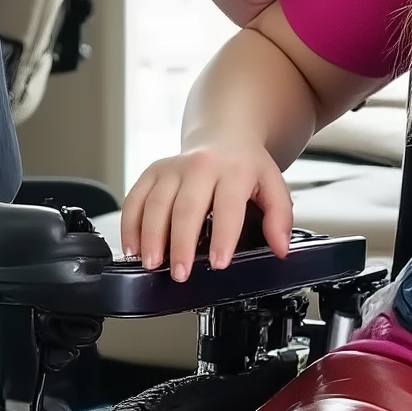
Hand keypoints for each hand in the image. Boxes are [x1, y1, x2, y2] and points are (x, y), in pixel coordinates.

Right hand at [122, 141, 291, 280]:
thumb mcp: (273, 186)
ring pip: (156, 203)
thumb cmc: (246, 167)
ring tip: (152, 264)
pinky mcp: (152, 172)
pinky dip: (130, 225)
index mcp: (234, 171)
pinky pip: (135, 198)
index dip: (223, 236)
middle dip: (181, 243)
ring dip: (151, 237)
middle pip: (186, 207)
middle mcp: (200, 166)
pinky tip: (133, 248)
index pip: (227, 206)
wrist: (225, 136)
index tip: (218, 263)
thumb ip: (280, 218)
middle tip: (180, 273)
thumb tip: (281, 248)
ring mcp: (172, 168)